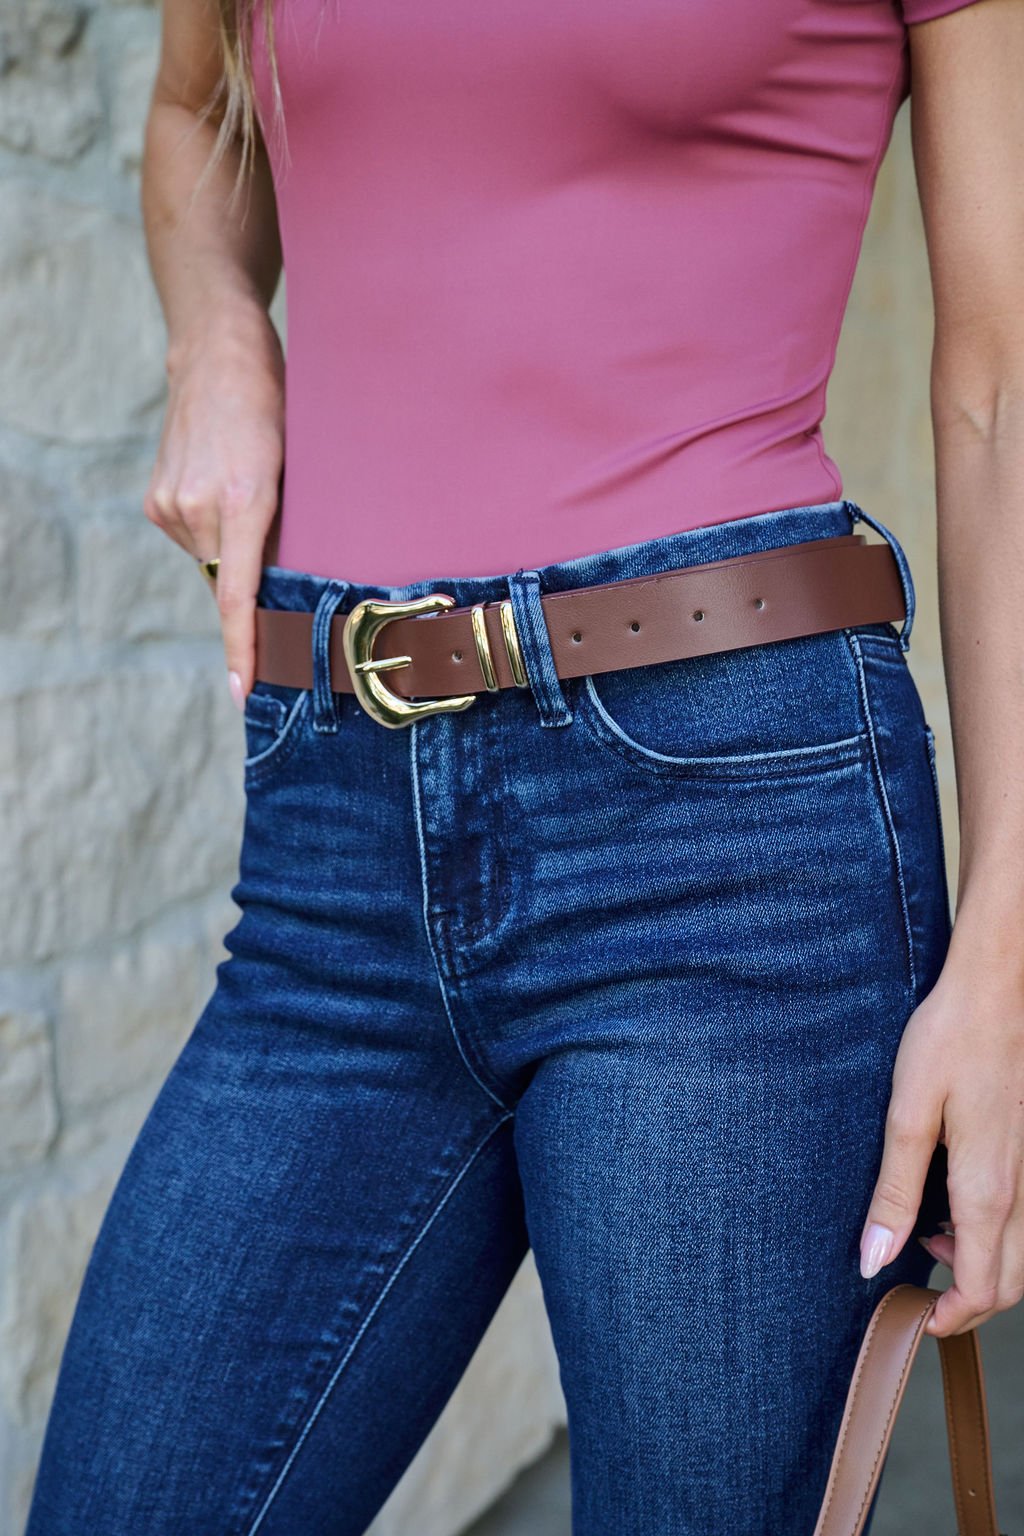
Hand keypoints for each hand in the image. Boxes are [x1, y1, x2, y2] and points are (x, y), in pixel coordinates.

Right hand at [142, 298, 285, 707]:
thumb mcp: (297, 466)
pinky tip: (222, 488)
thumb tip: (283, 585)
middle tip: (274, 538)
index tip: (244, 688)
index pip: (237, 597)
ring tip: (245, 491)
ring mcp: (172, 506)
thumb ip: (287, 528)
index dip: (244, 647)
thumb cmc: (276, 406)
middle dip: (254, 578)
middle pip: (231, 580)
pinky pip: (195, 540)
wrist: (217, 354)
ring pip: (213, 561)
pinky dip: (213, 530)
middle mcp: (199, 509)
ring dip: (233, 546)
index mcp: (244, 503)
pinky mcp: (156, 501)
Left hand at [858, 954, 1023, 1335]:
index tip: (911, 1317)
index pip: (981, 1288)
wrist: (999, 991)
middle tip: (915, 1289)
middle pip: (1008, 1283)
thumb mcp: (907, 1115)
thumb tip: (874, 1260)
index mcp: (989, 1190)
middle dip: (966, 1303)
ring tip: (925, 1239)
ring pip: (1021, 1254)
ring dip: (980, 1267)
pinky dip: (992, 1234)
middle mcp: (1023, 1191)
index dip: (948, 1318)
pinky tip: (952, 1204)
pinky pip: (1023, 1219)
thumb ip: (894, 1193)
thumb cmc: (950, 1041)